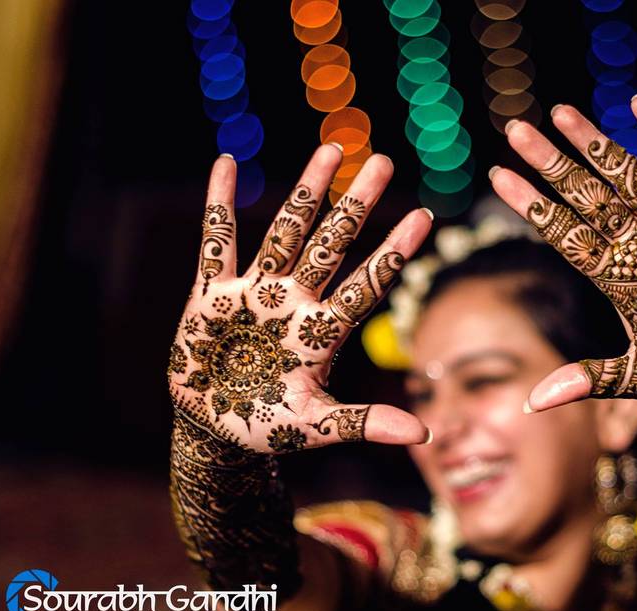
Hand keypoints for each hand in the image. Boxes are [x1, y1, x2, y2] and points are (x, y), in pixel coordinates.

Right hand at [168, 148, 432, 451]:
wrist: (214, 429)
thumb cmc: (268, 427)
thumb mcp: (316, 426)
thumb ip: (364, 422)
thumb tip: (424, 434)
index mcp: (322, 331)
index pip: (367, 283)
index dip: (393, 251)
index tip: (425, 216)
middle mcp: (294, 302)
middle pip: (331, 244)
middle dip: (355, 205)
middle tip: (384, 162)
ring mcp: (255, 293)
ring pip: (284, 232)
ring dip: (305, 193)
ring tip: (331, 150)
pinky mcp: (211, 294)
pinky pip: (215, 242)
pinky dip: (217, 205)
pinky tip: (225, 164)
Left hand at [491, 95, 636, 409]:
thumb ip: (593, 378)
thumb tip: (532, 402)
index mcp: (614, 275)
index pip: (561, 232)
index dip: (530, 205)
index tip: (496, 176)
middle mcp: (636, 243)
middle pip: (584, 195)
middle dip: (551, 163)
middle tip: (515, 129)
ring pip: (625, 175)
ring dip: (595, 144)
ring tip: (560, 112)